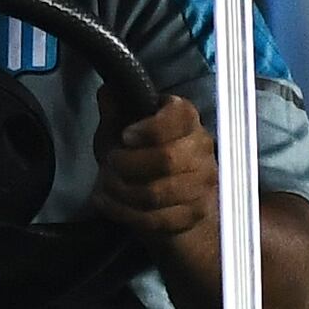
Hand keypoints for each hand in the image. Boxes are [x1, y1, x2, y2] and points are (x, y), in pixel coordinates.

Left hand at [92, 92, 216, 250]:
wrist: (164, 202)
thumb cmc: (139, 158)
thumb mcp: (119, 129)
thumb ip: (116, 111)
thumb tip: (109, 90)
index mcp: (186, 120)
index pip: (180, 116)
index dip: (151, 128)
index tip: (126, 136)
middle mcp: (201, 150)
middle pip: (166, 159)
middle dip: (125, 164)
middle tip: (109, 164)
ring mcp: (202, 184)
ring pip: (155, 192)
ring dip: (119, 190)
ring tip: (105, 184)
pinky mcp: (193, 214)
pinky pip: (153, 218)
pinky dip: (122, 212)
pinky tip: (109, 203)